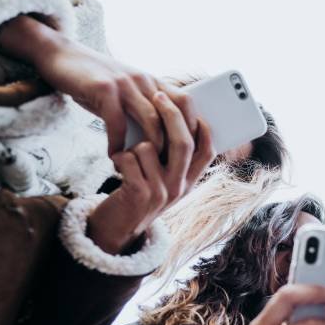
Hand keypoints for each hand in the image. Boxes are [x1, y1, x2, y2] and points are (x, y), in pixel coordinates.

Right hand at [0, 16, 198, 153]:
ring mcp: (125, 83)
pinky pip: (117, 122)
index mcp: (153, 81)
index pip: (186, 103)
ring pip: (151, 120)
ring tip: (144, 168)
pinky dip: (117, 143)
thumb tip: (158, 143)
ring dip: (150, 148)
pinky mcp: (104, 88)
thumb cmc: (94, 81)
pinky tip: (113, 156)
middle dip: (176, 145)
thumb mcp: (124, 92)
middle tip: (171, 169)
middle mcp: (144, 80)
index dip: (193, 127)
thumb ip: (142, 110)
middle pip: (174, 114)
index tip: (191, 153)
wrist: (60, 55)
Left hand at [86, 91, 213, 253]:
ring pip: (150, 147)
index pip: (208, 150)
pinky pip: (129, 159)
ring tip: (128, 155)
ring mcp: (161, 193)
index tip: (191, 105)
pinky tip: (116, 164)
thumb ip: (173, 158)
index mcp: (189, 182)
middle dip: (170, 114)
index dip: (202, 126)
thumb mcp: (163, 179)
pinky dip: (119, 156)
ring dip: (134, 145)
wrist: (116, 229)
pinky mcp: (139, 195)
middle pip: (183, 142)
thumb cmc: (138, 194)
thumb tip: (178, 119)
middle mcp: (179, 188)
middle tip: (157, 95)